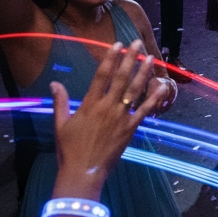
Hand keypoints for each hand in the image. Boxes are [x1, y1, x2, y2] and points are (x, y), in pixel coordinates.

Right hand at [51, 40, 162, 194]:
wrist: (82, 172)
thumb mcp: (61, 124)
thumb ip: (60, 102)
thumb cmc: (69, 149)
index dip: (110, 58)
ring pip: (134, 90)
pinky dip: (154, 98)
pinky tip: (162, 86)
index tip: (117, 44)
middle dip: (130, 59)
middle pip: (120, 78)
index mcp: (89, 105)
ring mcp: (120, 117)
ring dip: (143, 72)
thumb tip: (54, 83)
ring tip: (150, 58)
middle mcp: (106, 107)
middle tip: (137, 43)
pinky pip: (145, 110)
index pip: (101, 76)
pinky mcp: (130, 128)